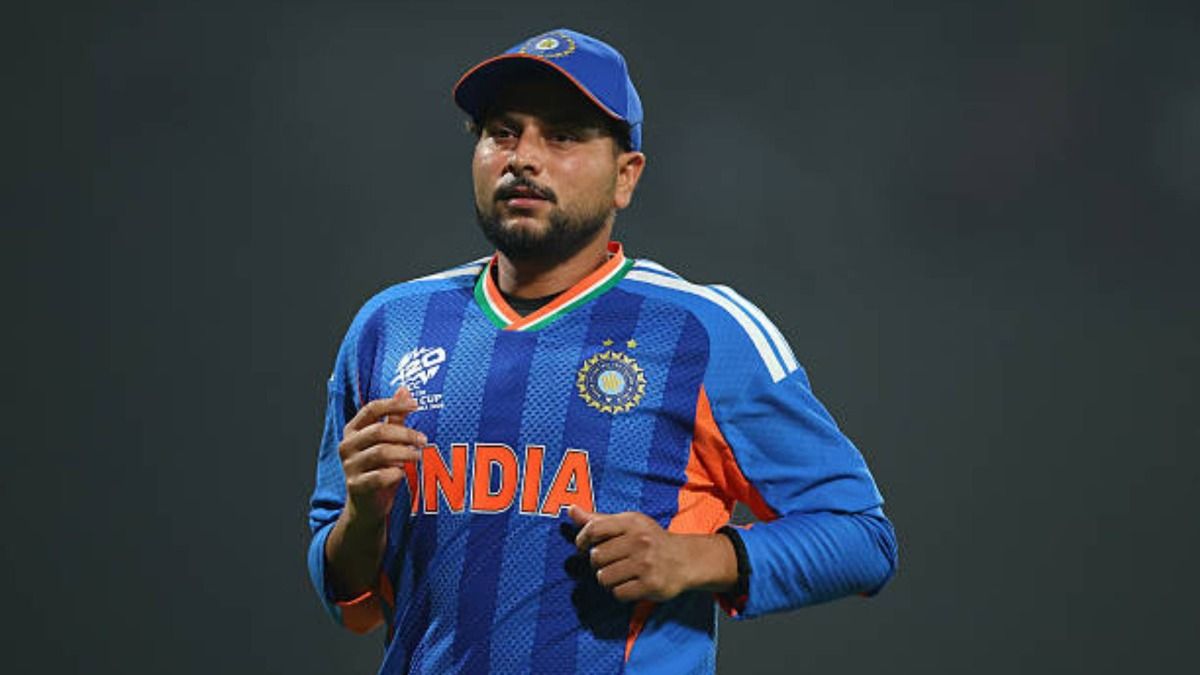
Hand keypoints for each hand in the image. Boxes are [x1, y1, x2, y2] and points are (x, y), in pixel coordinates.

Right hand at [338, 387, 425, 522]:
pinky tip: (404, 473)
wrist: (367, 505)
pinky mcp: (356, 486)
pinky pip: (380, 476)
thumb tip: (404, 389)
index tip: (416, 404)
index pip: (371, 409)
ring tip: (419, 456)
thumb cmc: (379, 468)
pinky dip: (396, 473)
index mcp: (353, 430)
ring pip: (381, 453)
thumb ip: (394, 418)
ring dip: (404, 453)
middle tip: (424, 439)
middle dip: (405, 433)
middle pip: (379, 431)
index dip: (394, 404)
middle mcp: (347, 446)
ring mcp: (349, 466)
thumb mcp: (386, 442)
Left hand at [568, 506, 737, 602]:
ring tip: (620, 574)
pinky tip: (630, 584)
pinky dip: (619, 592)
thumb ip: (598, 520)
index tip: (582, 547)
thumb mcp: (627, 524)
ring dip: (608, 579)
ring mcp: (646, 564)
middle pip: (596, 557)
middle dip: (598, 563)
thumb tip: (571, 511)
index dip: (582, 540)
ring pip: (604, 577)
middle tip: (609, 562)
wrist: (684, 560)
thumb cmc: (649, 540)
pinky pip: (618, 593)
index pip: (594, 529)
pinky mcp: (651, 585)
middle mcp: (640, 541)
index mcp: (632, 522)